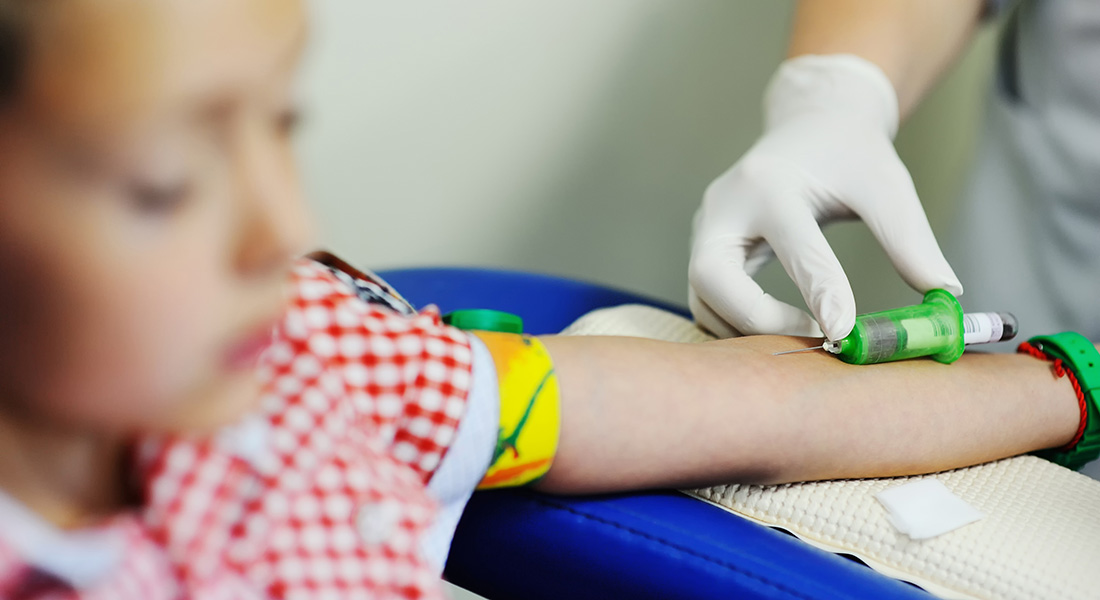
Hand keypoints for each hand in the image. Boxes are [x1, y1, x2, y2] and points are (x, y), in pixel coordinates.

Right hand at [689, 55, 961, 339]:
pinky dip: (736, 322)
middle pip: (712, 277)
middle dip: (756, 318)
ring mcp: (706, 227)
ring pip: (702, 296)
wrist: (810, 126)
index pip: (794, 247)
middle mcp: (725, 204)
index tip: (844, 332)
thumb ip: (910, 240)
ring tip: (804, 336)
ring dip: (744, 328)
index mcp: (770, 183)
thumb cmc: (848, 154)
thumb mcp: (886, 186)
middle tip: (812, 339)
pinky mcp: (706, 247)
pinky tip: (780, 327)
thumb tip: (944, 294)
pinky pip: (707, 299)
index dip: (821, 294)